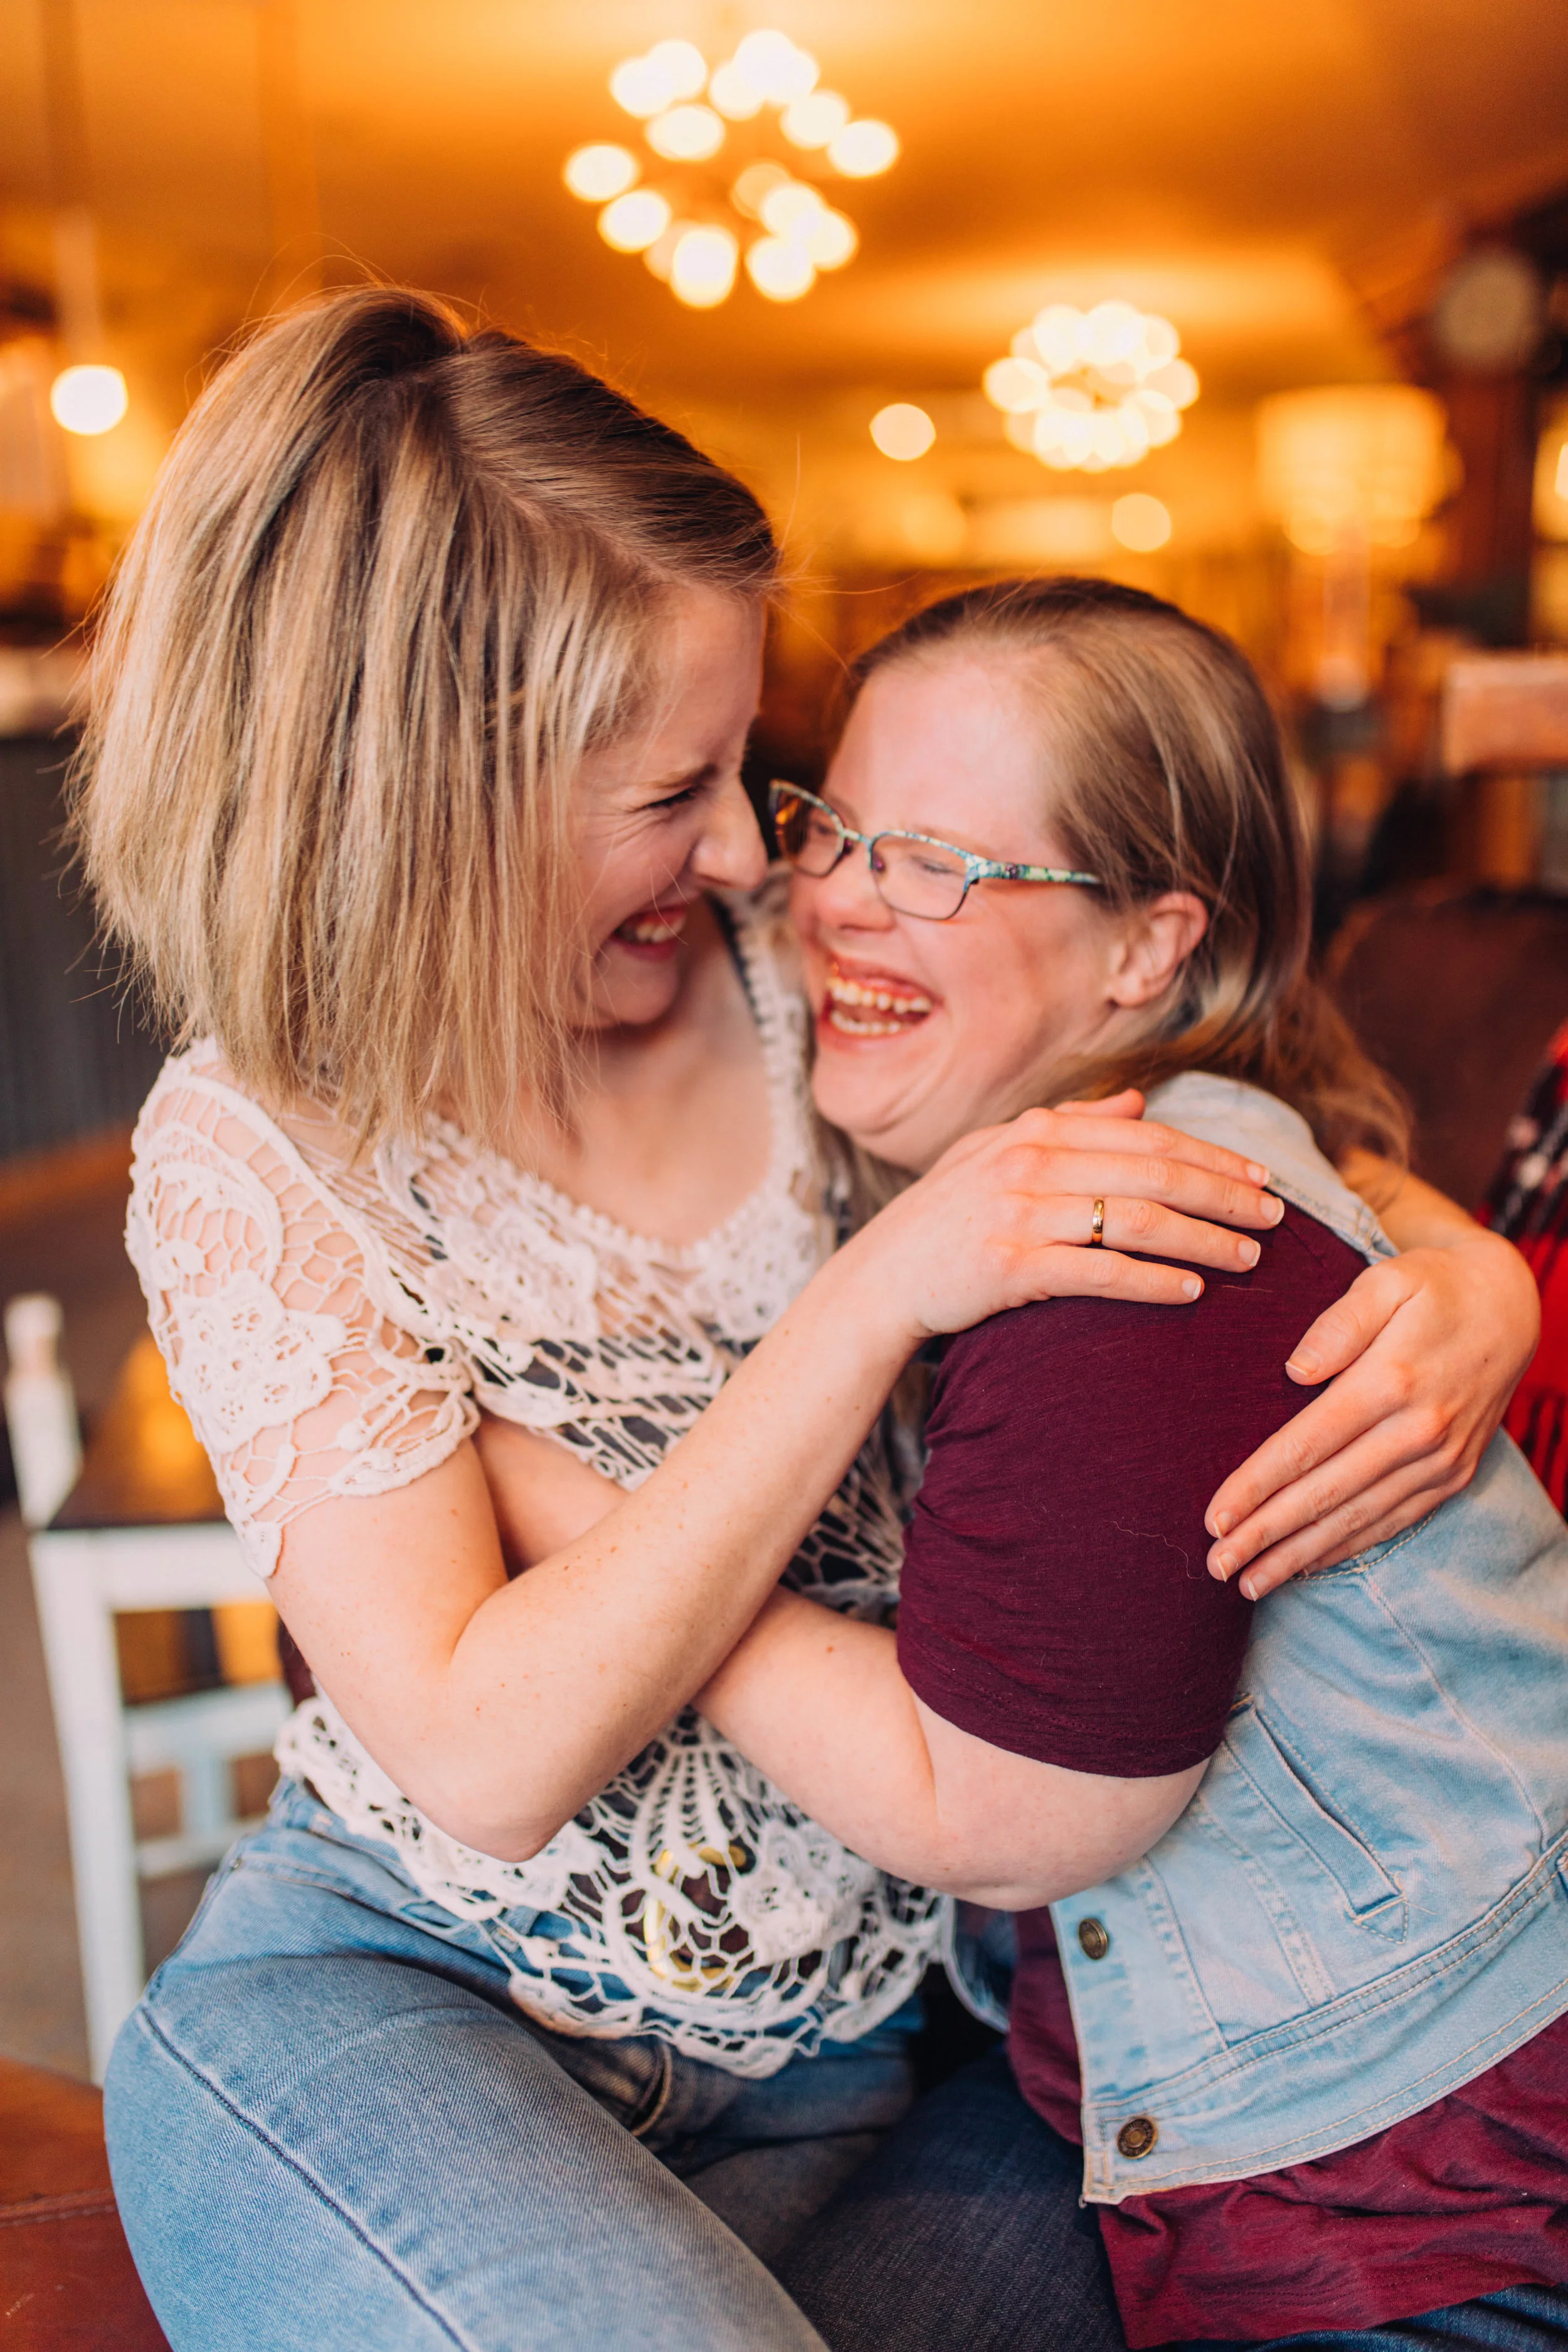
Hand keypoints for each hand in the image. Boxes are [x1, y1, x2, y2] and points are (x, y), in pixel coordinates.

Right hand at [841, 1089, 1283, 1344]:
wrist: (879, 1279)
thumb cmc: (944, 1218)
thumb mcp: (997, 1152)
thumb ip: (1068, 1122)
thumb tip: (1137, 1100)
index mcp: (1037, 1131)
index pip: (1147, 1137)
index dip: (1211, 1155)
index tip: (1261, 1177)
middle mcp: (1032, 1163)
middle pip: (1154, 1173)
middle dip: (1224, 1195)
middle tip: (1274, 1218)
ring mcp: (1020, 1213)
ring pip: (1136, 1220)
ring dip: (1203, 1238)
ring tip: (1249, 1259)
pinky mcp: (1010, 1266)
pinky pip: (1098, 1272)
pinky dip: (1151, 1280)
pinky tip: (1192, 1290)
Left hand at [1204, 1228, 1539, 1597]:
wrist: (1508, 1308)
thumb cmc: (1432, 1287)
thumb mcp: (1386, 1281)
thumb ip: (1338, 1323)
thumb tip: (1296, 1370)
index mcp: (1391, 1381)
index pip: (1307, 1445)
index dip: (1257, 1486)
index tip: (1214, 1518)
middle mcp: (1418, 1431)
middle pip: (1325, 1493)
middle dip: (1265, 1534)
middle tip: (1215, 1565)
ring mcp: (1439, 1460)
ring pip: (1358, 1519)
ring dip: (1300, 1555)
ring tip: (1250, 1582)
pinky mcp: (1453, 1476)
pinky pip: (1394, 1522)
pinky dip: (1349, 1547)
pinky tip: (1308, 1565)